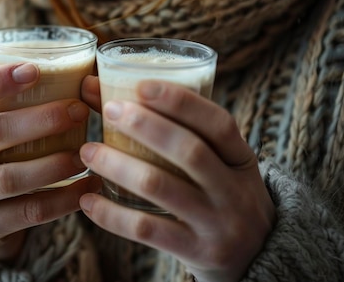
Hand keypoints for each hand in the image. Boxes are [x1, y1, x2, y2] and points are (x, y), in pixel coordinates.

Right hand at [0, 63, 100, 261]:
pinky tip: (87, 190)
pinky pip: (26, 213)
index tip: (34, 70)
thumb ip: (35, 107)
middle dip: (39, 120)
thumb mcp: (10, 132)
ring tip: (85, 157)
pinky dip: (61, 201)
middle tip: (79, 111)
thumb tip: (92, 83)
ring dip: (52, 165)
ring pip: (8, 178)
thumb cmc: (8, 158)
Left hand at [78, 78, 275, 281]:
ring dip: (119, 165)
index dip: (181, 102)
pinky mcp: (197, 252)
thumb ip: (171, 131)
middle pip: (190, 151)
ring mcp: (217, 223)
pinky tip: (87, 200)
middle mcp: (234, 190)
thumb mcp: (215, 163)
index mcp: (241, 158)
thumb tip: (97, 88)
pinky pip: (147, 230)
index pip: (219, 123)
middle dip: (146, 126)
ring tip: (87, 151)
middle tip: (109, 111)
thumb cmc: (217, 194)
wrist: (256, 257)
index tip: (141, 85)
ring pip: (161, 187)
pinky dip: (112, 214)